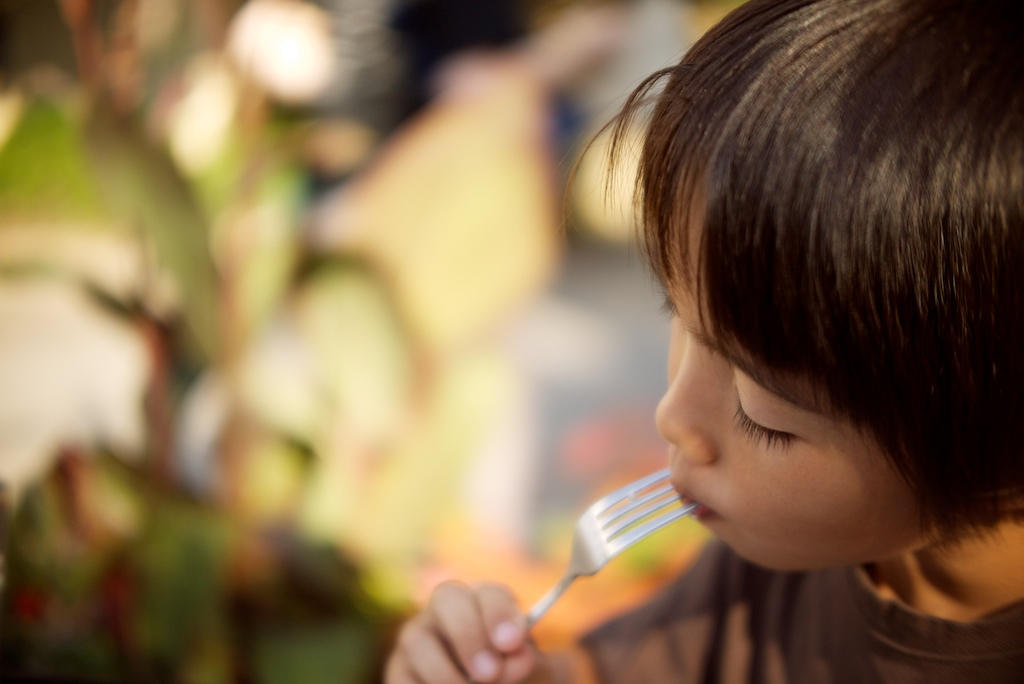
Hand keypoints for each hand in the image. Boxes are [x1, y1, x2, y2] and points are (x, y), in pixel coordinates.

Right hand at [385, 581, 539, 682]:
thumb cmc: (512, 677)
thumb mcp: (525, 668)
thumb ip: (523, 658)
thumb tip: (515, 656)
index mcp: (483, 603)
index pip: (489, 593)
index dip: (499, 614)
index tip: (511, 644)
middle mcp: (445, 611)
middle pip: (447, 597)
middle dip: (468, 633)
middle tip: (490, 673)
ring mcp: (417, 638)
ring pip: (416, 638)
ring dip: (445, 671)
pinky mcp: (399, 670)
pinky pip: (402, 676)